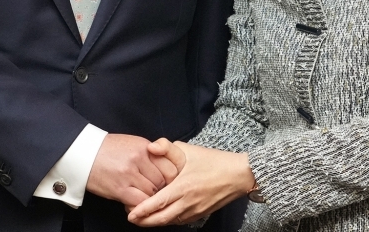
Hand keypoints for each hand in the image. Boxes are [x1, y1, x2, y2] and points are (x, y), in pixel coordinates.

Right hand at [86, 134, 179, 207]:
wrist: (83, 153)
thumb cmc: (106, 149)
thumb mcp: (132, 144)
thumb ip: (149, 155)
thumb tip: (164, 170)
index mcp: (144, 147)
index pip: (170, 167)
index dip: (170, 178)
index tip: (166, 183)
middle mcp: (139, 158)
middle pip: (162, 181)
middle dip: (159, 189)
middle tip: (153, 191)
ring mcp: (129, 173)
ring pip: (152, 193)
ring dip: (148, 197)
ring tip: (140, 195)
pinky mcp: (119, 188)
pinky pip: (139, 202)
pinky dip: (140, 205)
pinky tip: (134, 202)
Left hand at [127, 142, 254, 225]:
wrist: (238, 175)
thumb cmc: (213, 161)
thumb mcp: (189, 150)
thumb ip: (167, 147)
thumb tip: (150, 147)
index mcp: (183, 187)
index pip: (157, 204)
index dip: (142, 211)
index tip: (129, 213)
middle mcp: (187, 203)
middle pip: (161, 219)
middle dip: (144, 221)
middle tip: (131, 218)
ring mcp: (194, 211)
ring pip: (170, 222)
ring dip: (155, 222)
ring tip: (142, 218)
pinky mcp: (200, 214)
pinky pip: (180, 221)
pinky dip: (168, 220)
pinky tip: (161, 216)